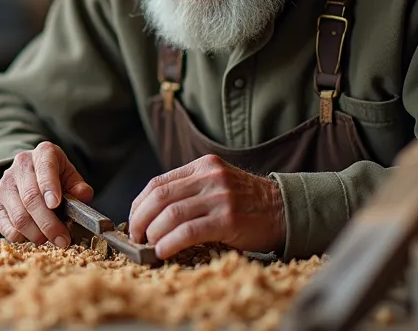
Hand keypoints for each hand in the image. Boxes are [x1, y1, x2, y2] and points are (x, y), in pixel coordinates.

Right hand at [0, 141, 93, 247]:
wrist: (27, 174)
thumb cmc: (54, 177)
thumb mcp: (70, 176)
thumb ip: (78, 187)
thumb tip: (82, 196)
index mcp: (43, 153)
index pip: (45, 168)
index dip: (49, 187)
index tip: (55, 204)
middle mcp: (20, 165)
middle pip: (31, 198)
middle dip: (48, 224)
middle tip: (62, 240)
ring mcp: (4, 184)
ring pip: (19, 216)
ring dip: (36, 234)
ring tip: (49, 240)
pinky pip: (5, 226)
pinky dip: (21, 237)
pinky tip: (32, 236)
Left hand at [128, 154, 284, 258]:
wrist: (284, 209)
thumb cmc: (246, 202)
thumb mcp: (217, 184)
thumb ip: (189, 191)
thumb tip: (151, 215)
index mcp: (202, 166)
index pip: (157, 183)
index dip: (139, 205)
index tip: (133, 221)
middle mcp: (209, 177)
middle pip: (159, 197)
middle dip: (140, 220)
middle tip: (135, 237)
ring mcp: (220, 197)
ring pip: (171, 214)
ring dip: (153, 233)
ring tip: (149, 246)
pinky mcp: (228, 219)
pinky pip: (189, 231)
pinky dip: (170, 242)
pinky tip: (163, 251)